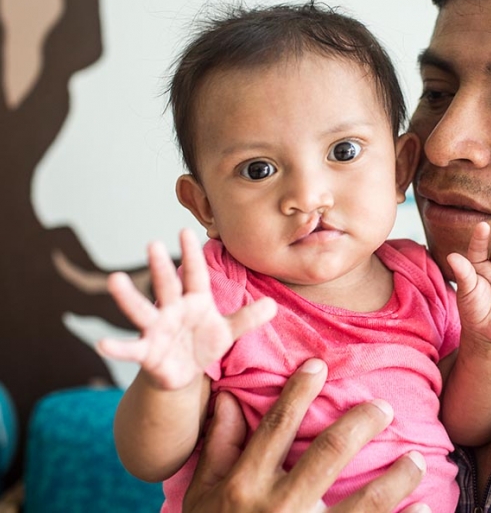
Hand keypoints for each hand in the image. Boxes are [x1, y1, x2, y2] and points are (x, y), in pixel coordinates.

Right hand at [97, 228, 276, 388]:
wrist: (183, 372)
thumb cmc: (203, 343)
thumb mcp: (228, 331)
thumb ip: (248, 318)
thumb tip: (273, 305)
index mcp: (195, 300)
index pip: (195, 274)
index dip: (192, 255)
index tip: (186, 231)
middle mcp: (173, 309)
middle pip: (168, 286)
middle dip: (161, 268)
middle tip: (153, 244)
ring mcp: (157, 329)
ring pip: (141, 311)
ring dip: (129, 297)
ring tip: (115, 279)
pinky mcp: (147, 353)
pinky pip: (130, 349)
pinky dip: (117, 347)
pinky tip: (103, 343)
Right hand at [184, 359, 429, 512]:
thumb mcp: (202, 495)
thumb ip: (219, 447)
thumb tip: (227, 396)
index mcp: (246, 486)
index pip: (277, 427)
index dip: (298, 392)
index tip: (319, 365)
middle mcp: (278, 508)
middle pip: (329, 453)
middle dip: (361, 424)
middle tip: (384, 408)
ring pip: (364, 503)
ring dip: (397, 478)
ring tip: (417, 460)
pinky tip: (425, 508)